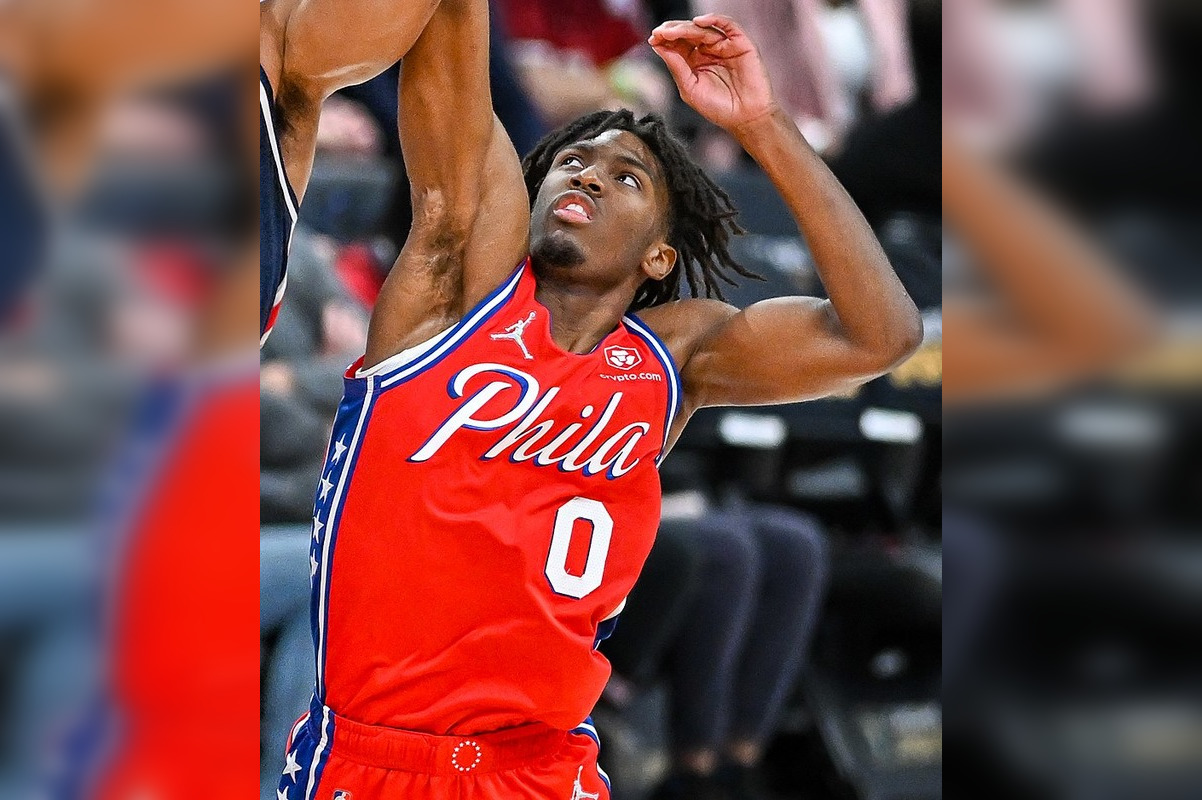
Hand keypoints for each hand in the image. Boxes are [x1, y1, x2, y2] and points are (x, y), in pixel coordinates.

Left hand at [648, 14, 775, 131]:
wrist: (745, 118)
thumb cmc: (718, 108)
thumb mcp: (690, 89)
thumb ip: (676, 67)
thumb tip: (659, 47)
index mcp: (695, 61)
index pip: (678, 44)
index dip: (665, 39)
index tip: (653, 38)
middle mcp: (709, 50)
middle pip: (688, 33)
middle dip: (673, 31)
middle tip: (659, 33)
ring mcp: (725, 45)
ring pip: (704, 29)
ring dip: (687, 27)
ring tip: (672, 31)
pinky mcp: (741, 43)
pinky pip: (728, 25)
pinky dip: (714, 19)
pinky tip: (698, 22)